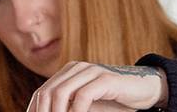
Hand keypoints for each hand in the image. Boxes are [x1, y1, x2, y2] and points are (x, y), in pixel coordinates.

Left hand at [26, 61, 167, 111]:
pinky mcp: (105, 78)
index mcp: (67, 72)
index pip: (41, 92)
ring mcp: (90, 71)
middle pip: (48, 92)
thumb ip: (68, 109)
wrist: (142, 91)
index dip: (34, 110)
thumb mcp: (85, 107)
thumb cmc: (112, 102)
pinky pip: (83, 96)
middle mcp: (76, 68)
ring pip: (61, 93)